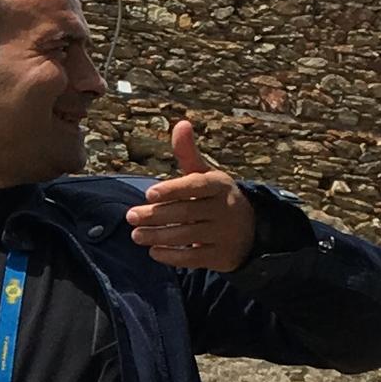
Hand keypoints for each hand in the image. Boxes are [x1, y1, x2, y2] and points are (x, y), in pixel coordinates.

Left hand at [126, 118, 256, 273]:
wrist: (249, 231)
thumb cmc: (215, 198)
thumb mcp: (205, 175)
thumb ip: (188, 154)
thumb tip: (181, 123)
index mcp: (219, 185)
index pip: (196, 186)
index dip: (173, 189)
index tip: (148, 194)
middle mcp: (225, 209)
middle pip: (187, 212)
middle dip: (156, 215)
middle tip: (130, 216)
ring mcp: (225, 234)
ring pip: (187, 236)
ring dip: (158, 235)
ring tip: (136, 235)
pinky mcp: (221, 256)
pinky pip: (193, 258)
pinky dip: (171, 255)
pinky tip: (153, 251)